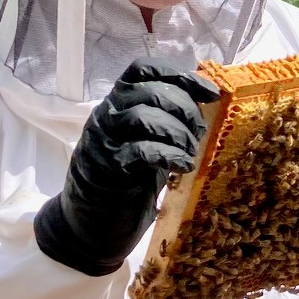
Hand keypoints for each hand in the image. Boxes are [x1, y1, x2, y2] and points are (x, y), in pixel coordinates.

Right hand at [34, 58, 220, 274]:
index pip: (142, 69)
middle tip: (199, 132)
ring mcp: (103, 141)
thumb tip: (204, 105)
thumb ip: (163, 121)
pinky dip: (169, 155)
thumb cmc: (125, 182)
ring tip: (190, 151)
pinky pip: (141, 151)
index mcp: (116, 103)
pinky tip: (182, 166)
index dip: (179, 75)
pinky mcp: (107, 169)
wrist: (88, 229)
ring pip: (143, 116)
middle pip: (149, 91)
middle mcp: (106, 115)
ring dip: (177, 132)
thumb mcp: (146, 143)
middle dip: (184, 108)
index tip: (210, 93)